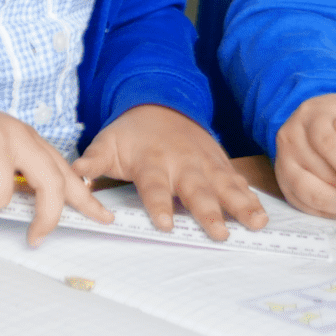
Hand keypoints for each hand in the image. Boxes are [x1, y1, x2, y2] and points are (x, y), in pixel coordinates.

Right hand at [0, 98, 110, 244]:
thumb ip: (20, 170)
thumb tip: (38, 209)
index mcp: (27, 136)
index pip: (64, 171)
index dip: (85, 198)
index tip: (103, 217)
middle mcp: (15, 136)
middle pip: (51, 185)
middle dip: (47, 217)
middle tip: (36, 237)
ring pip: (4, 198)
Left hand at [74, 105, 268, 239]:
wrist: (161, 103)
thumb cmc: (131, 133)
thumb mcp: (106, 143)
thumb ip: (91, 163)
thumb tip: (74, 177)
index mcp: (152, 162)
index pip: (155, 186)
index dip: (159, 205)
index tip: (164, 225)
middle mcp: (181, 163)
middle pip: (196, 190)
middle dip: (209, 211)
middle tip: (220, 233)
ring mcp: (204, 163)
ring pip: (224, 186)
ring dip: (241, 204)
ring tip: (257, 222)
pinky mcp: (219, 163)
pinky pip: (236, 180)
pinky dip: (249, 195)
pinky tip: (261, 212)